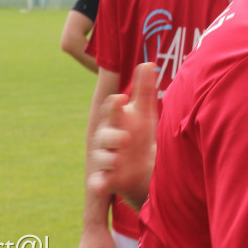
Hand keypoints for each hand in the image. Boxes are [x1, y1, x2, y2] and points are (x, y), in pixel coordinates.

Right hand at [88, 62, 157, 209]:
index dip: (114, 105)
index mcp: (117, 120)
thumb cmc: (140, 131)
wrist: (141, 163)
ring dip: (109, 159)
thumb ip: (145, 88)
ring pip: (102, 157)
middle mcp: (107, 138)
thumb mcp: (145, 111)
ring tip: (118, 160)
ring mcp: (106, 157)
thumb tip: (149, 62)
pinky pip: (99, 181)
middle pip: (104, 134)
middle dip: (112, 136)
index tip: (121, 98)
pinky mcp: (107, 177)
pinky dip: (99, 183)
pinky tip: (100, 185)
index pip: (111, 110)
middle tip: (125, 138)